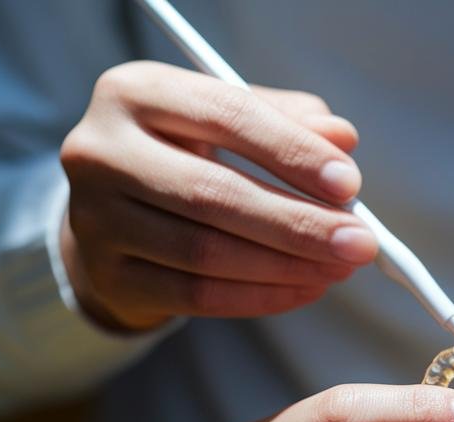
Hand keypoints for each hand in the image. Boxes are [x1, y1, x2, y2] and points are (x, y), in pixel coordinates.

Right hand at [59, 61, 377, 330]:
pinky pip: (195, 296)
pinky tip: (304, 289)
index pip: (226, 117)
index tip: (349, 184)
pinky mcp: (107, 275)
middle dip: (299, 223)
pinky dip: (259, 297)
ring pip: (206, 252)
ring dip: (285, 265)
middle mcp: (101, 151)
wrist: (111, 211)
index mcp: (134, 91)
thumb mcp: (228, 120)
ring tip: (338, 268)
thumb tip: (342, 142)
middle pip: (213, 193)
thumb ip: (286, 121)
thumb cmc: (184, 152)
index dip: (293, 153)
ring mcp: (95, 218)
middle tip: (358, 242)